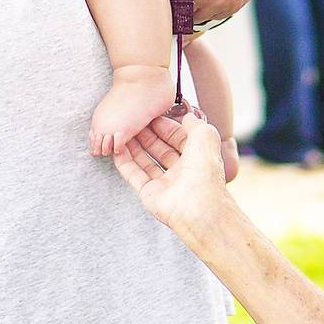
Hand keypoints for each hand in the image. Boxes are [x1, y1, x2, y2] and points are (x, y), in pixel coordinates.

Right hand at [114, 113, 229, 245]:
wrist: (199, 208)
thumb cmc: (205, 172)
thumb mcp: (206, 137)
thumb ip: (195, 123)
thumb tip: (187, 116)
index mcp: (196, 157)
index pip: (177, 138)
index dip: (165, 126)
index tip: (151, 115)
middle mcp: (181, 171)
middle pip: (160, 149)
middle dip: (147, 135)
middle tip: (133, 122)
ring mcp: (165, 183)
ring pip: (146, 161)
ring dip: (134, 147)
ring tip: (122, 133)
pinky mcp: (150, 194)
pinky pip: (135, 176)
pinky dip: (125, 164)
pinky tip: (118, 151)